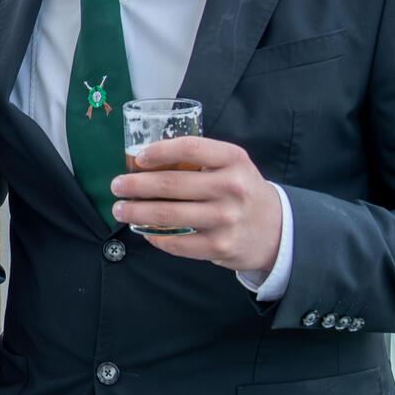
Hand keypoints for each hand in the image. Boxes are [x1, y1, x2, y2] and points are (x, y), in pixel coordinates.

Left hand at [111, 136, 281, 272]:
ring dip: (136, 212)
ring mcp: (226, 219)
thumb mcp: (232, 165)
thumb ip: (199, 159)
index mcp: (233, 160)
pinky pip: (177, 242)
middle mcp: (231, 188)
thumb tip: (144, 161)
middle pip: (170, 184)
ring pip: (168, 214)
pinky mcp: (220, 246)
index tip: (138, 158)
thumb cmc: (242, 191)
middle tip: (116, 186)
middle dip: (135, 185)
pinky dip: (155, 237)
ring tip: (120, 209)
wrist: (277, 230)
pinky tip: (144, 232)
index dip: (158, 151)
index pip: (189, 148)